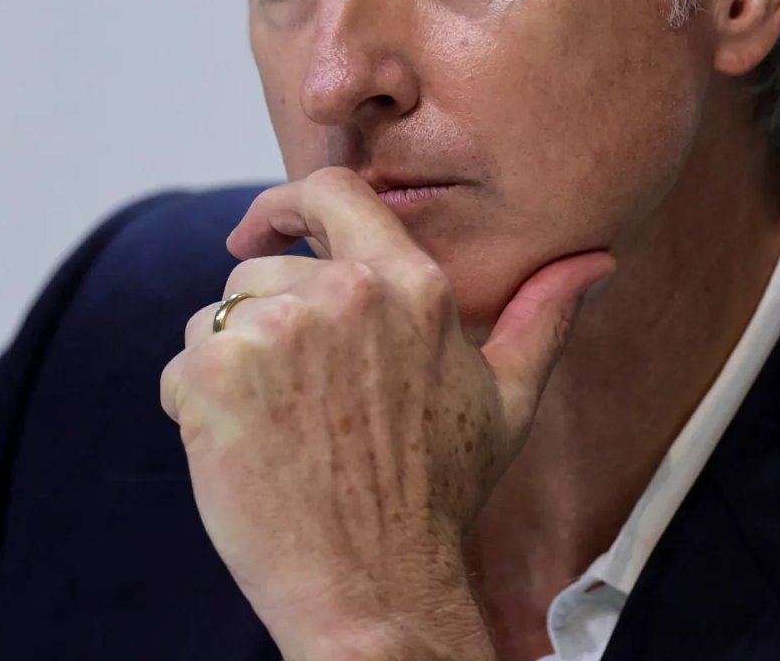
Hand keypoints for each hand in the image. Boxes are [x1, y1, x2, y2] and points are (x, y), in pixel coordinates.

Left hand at [158, 167, 613, 659]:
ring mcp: (276, 331)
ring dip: (233, 367)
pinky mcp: (215, 374)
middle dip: (268, 326)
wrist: (375, 587)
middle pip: (264, 271)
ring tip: (281, 433)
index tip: (263, 230)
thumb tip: (595, 260)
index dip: (289, 205)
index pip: (333, 192)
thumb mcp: (507, 401)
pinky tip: (245, 453)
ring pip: (220, 317)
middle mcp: (344, 293)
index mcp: (412, 285)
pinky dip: (197, 405)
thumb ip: (542, 316)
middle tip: (303, 405)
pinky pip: (184, 365)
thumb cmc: (439, 496)